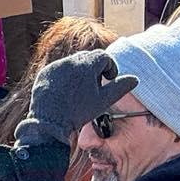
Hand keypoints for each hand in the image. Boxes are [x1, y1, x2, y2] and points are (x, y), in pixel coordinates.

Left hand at [16, 49, 135, 147]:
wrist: (49, 123)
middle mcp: (70, 60)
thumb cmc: (79, 112)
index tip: (108, 80)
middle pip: (89, 57)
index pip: (104, 56)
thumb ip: (121, 87)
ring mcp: (56, 66)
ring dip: (80, 72)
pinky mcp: (45, 72)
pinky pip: (59, 69)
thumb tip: (135, 79)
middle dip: (95, 68)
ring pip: (73, 62)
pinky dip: (65, 76)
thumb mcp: (104, 101)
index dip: (110, 68)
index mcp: (87, 64)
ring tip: (79, 91)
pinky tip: (65, 92)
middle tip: (95, 86)